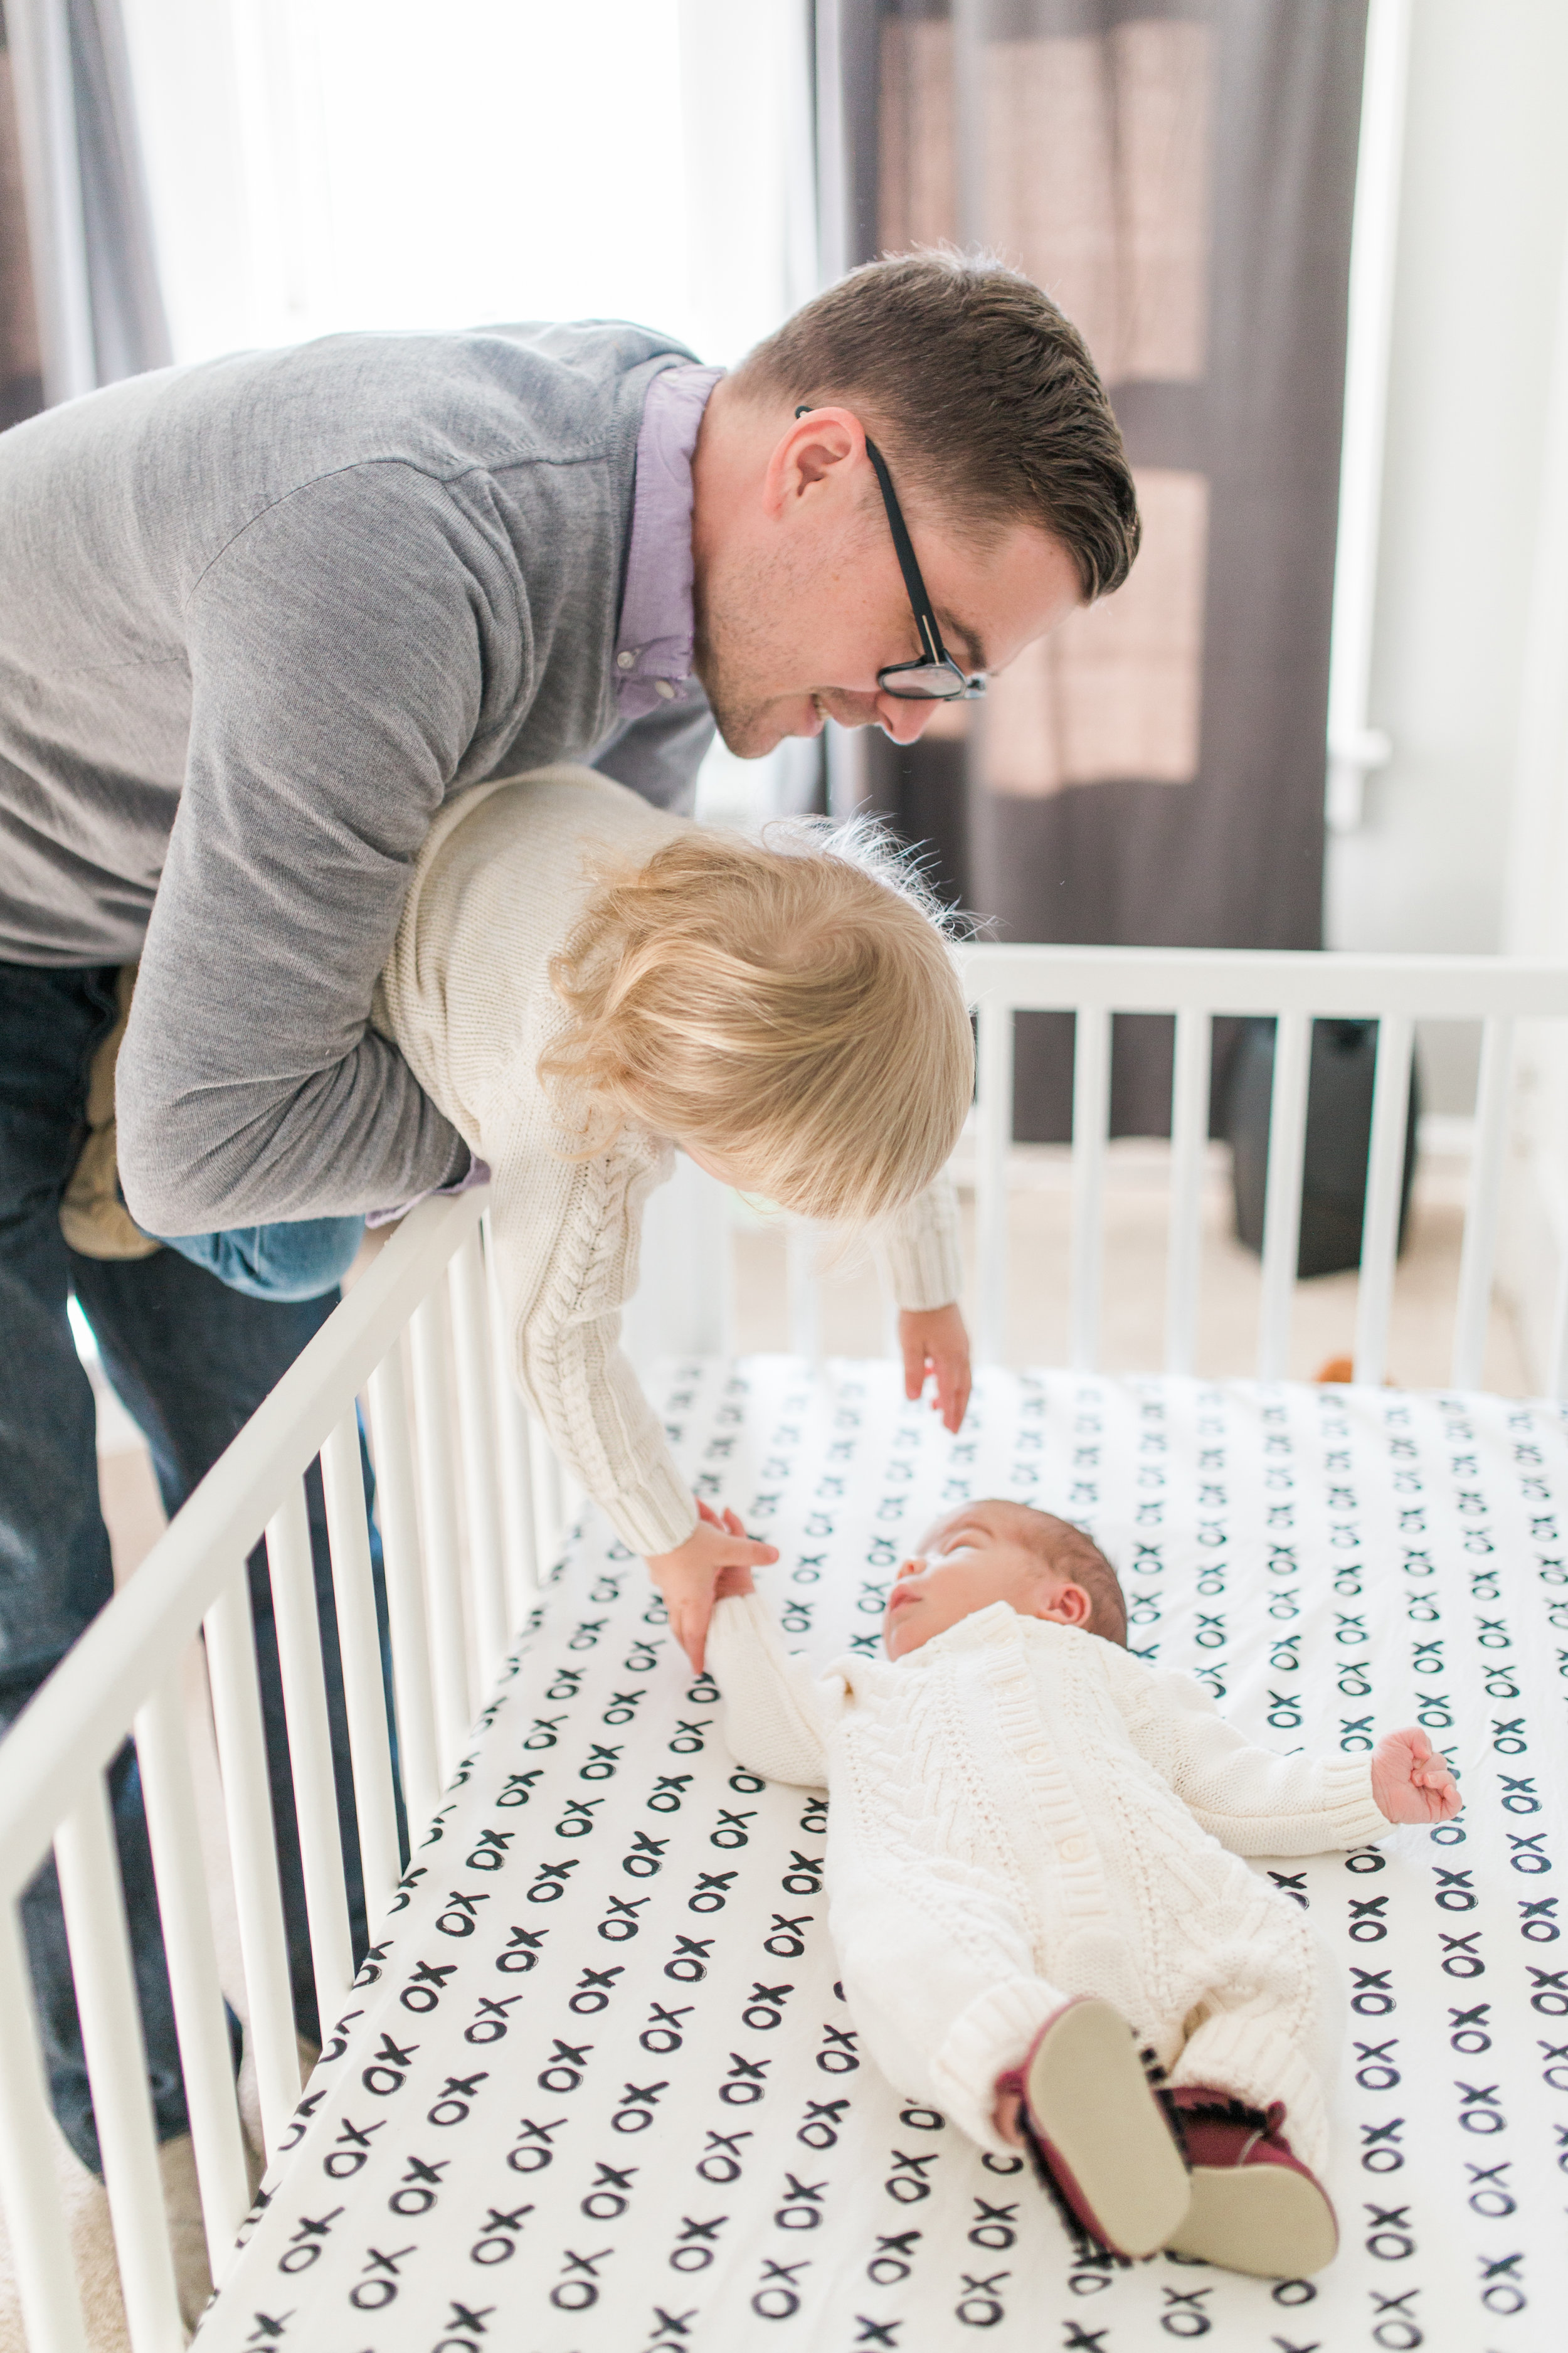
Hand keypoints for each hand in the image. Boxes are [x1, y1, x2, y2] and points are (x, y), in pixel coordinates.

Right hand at [646, 1504, 778, 1673]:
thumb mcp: (725, 1545)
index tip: (698, 1671)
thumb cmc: (688, 1539)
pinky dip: (676, 1600)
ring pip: (672, 1610)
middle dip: (688, 1643)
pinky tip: (681, 1590)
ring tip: (688, 1628)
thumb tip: (776, 1555)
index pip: (695, 1634)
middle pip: (680, 1628)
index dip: (697, 1654)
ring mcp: (665, 1584)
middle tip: (694, 1654)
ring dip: (681, 1621)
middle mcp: (677, 1596)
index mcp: (694, 1598)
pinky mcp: (658, 1570)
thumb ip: (751, 1551)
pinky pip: (668, 1593)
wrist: (653, 1522)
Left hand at [899, 1302, 971, 1432]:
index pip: (950, 1393)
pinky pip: (958, 1366)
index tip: (948, 1430)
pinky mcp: (959, 1339)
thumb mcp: (909, 1345)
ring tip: (936, 1409)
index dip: (949, 1412)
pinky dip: (950, 1379)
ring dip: (953, 1396)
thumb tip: (914, 1400)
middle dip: (957, 1411)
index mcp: (950, 1359)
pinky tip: (933, 1379)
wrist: (930, 1286)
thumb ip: (913, 1373)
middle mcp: (961, 1355)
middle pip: (963, 1390)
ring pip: (962, 1379)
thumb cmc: (917, 1315)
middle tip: (951, 1430)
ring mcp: (962, 1347)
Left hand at [1370, 1726, 1461, 1823]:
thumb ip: (1417, 1734)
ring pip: (1451, 1782)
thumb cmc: (1383, 1764)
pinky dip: (1455, 1796)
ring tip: (1419, 1782)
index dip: (1425, 1754)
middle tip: (1412, 1775)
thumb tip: (1429, 1753)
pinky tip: (1447, 1790)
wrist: (1376, 1787)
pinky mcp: (1436, 1809)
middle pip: (1444, 1765)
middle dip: (1429, 1767)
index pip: (1435, 1753)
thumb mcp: (1395, 1738)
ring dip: (1438, 1779)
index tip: (1411, 1759)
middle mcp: (1428, 1777)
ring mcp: (1432, 1793)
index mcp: (1420, 1762)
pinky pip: (1456, 1804)